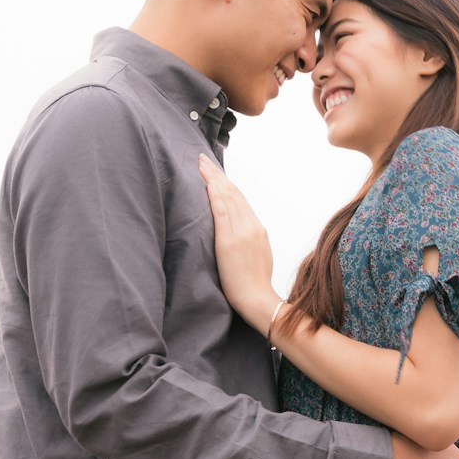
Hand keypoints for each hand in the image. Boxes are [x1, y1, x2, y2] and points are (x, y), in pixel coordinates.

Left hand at [197, 154, 278, 330]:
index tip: (215, 172)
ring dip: (213, 179)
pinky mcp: (231, 240)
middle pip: (233, 193)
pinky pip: (222, 211)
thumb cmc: (253, 284)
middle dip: (217, 175)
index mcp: (258, 229)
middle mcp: (251, 226)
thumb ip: (247, 240)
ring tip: (200, 165)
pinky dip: (214, 195)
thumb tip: (235, 233)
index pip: (240, 199)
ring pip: (227, 198)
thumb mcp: (256, 256)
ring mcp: (242, 232)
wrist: (257, 299)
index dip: (226, 183)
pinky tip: (206, 184)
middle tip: (203, 160)